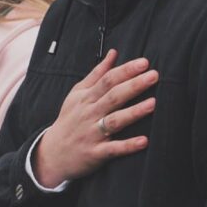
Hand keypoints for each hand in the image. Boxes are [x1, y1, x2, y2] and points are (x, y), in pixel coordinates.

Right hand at [33, 49, 156, 187]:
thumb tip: (113, 53)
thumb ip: (97, 74)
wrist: (52, 153)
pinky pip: (113, 149)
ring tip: (152, 103)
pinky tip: (144, 141)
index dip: (126, 70)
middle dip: (133, 85)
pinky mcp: (96, 153)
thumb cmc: (69, 120)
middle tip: (154, 76)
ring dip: (133, 112)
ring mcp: (92, 133)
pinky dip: (128, 146)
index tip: (144, 63)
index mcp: (86, 97)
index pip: (107, 80)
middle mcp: (89, 113)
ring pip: (114, 120)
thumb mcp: (77, 94)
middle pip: (113, 96)